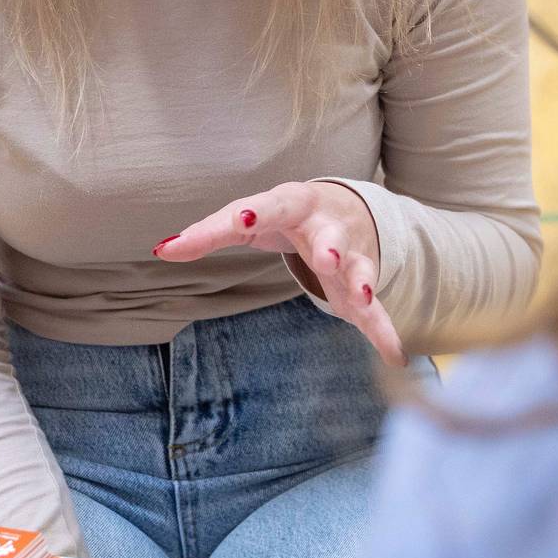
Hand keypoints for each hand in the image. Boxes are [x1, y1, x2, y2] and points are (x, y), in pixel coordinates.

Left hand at [155, 181, 404, 365]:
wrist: (346, 207)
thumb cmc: (284, 214)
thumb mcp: (249, 217)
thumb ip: (208, 234)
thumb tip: (162, 250)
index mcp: (291, 202)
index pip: (266, 206)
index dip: (252, 215)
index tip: (238, 222)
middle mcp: (327, 224)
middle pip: (328, 233)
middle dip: (328, 245)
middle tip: (327, 257)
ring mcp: (351, 253)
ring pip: (358, 267)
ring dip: (360, 282)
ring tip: (362, 298)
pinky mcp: (362, 283)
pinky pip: (375, 308)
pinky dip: (384, 331)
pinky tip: (395, 355)